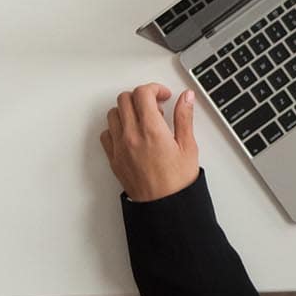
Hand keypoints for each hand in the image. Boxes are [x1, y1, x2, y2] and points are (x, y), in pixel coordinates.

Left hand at [99, 84, 198, 202]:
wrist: (164, 206)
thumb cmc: (177, 182)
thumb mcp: (188, 146)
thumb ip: (185, 117)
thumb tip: (186, 98)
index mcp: (152, 130)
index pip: (143, 93)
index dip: (155, 88)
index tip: (164, 95)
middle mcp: (132, 136)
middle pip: (125, 99)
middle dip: (141, 96)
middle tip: (155, 105)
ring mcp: (120, 147)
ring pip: (113, 114)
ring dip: (127, 110)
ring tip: (144, 120)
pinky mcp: (114, 158)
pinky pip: (106, 134)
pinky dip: (116, 128)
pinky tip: (131, 133)